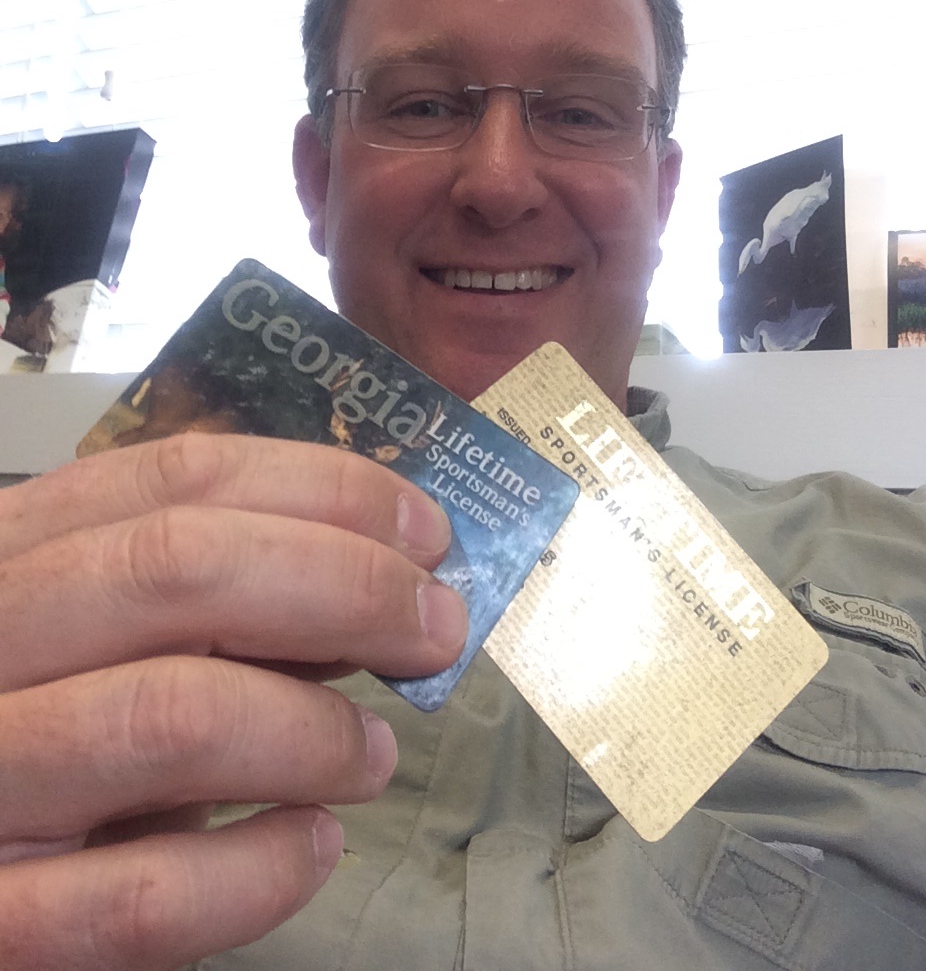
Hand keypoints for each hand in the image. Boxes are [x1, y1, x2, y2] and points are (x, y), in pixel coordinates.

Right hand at [0, 433, 464, 968]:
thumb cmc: (49, 738)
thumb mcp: (111, 642)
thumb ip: (217, 607)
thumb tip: (378, 588)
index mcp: (11, 552)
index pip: (177, 477)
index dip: (325, 493)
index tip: (424, 532)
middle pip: (179, 568)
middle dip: (346, 586)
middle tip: (435, 629)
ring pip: (172, 716)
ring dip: (314, 730)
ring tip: (374, 756)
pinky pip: (144, 897)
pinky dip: (260, 869)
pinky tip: (310, 848)